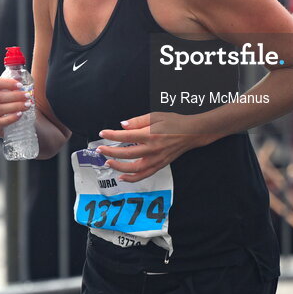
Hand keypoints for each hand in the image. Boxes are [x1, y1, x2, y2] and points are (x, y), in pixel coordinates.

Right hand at [0, 76, 31, 137]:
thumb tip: (22, 78)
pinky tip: (20, 114)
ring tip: (27, 105)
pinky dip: (11, 118)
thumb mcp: (9, 92)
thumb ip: (14, 86)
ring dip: (15, 106)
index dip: (7, 83)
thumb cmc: (9, 103)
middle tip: (27, 96)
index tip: (20, 85)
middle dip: (15, 96)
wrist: (5, 122)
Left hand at [96, 113, 214, 182]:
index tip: (103, 134)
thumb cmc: (175, 122)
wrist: (192, 133)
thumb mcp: (156, 115)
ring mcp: (156, 159)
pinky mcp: (160, 165)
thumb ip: (138, 121)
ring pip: (134, 168)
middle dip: (110, 152)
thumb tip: (123, 125)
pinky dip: (132, 178)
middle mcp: (153, 149)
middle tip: (100, 150)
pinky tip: (122, 176)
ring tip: (108, 162)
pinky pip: (144, 175)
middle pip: (127, 153)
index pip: (126, 136)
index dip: (112, 135)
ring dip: (119, 166)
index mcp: (151, 134)